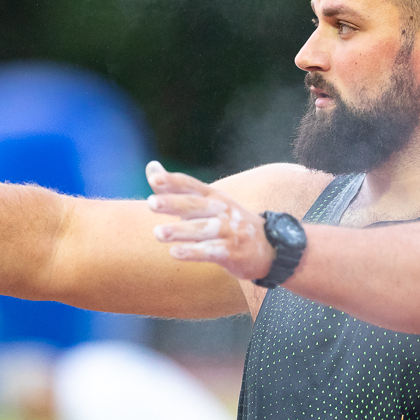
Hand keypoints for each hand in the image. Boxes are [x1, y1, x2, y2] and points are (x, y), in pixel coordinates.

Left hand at [145, 161, 274, 281]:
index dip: (174, 181)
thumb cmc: (228, 222)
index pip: (191, 185)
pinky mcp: (233, 252)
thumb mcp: (206, 202)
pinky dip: (194, 252)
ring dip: (180, 231)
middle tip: (150, 203)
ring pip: (202, 229)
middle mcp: (221, 210)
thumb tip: (151, 167)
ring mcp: (229, 231)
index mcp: (213, 196)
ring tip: (157, 233)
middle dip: (173, 203)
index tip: (154, 178)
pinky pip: (211, 251)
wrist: (268, 247)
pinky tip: (175, 253)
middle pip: (195, 205)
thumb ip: (176, 188)